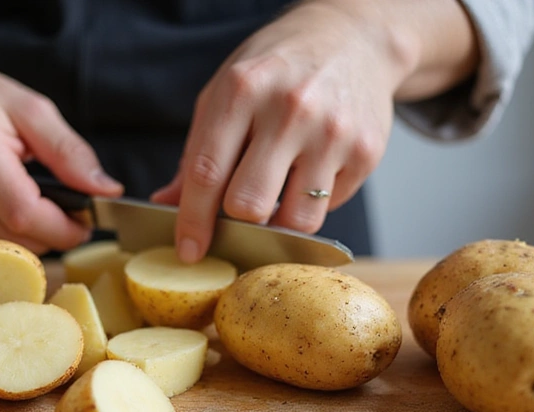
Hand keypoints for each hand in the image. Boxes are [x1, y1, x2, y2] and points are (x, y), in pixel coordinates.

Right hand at [0, 62, 122, 251]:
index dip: (63, 227)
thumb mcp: (30, 109)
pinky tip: (0, 203)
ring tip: (31, 199)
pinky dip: (3, 233)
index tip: (85, 220)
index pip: (26, 214)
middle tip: (66, 210)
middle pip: (15, 238)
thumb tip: (106, 190)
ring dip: (28, 235)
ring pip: (1, 248)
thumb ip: (69, 152)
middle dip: (52, 233)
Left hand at [151, 0, 475, 261]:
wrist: (354, 39)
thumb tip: (167, 205)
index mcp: (242, 89)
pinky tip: (310, 172)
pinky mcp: (366, 152)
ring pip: (296, 220)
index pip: (207, 172)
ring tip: (277, 193)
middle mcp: (290, 110)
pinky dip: (312, 202)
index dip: (193, 220)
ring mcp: (332, 132)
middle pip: (249, 205)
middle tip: (239, 209)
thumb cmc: (278, 69)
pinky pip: (329, 208)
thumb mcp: (226, 92)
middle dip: (238, 220)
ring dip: (279, 221)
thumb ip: (197, 151)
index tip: (189, 251)